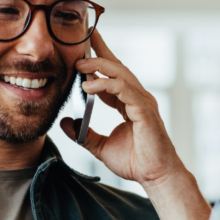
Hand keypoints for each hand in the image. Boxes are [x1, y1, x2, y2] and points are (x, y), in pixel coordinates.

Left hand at [60, 28, 183, 188]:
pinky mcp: (144, 110)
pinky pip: (124, 90)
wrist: (154, 176)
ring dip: (99, 66)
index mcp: (128, 103)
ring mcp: (142, 102)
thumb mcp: (100, 146)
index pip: (112, 76)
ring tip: (79, 65)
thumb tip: (65, 123)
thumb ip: (83, 134)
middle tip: (80, 43)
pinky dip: (106, 85)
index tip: (83, 47)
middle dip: (99, 52)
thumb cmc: (136, 162)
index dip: (98, 60)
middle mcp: (137, 98)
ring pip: (120, 74)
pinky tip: (89, 87)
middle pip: (117, 67)